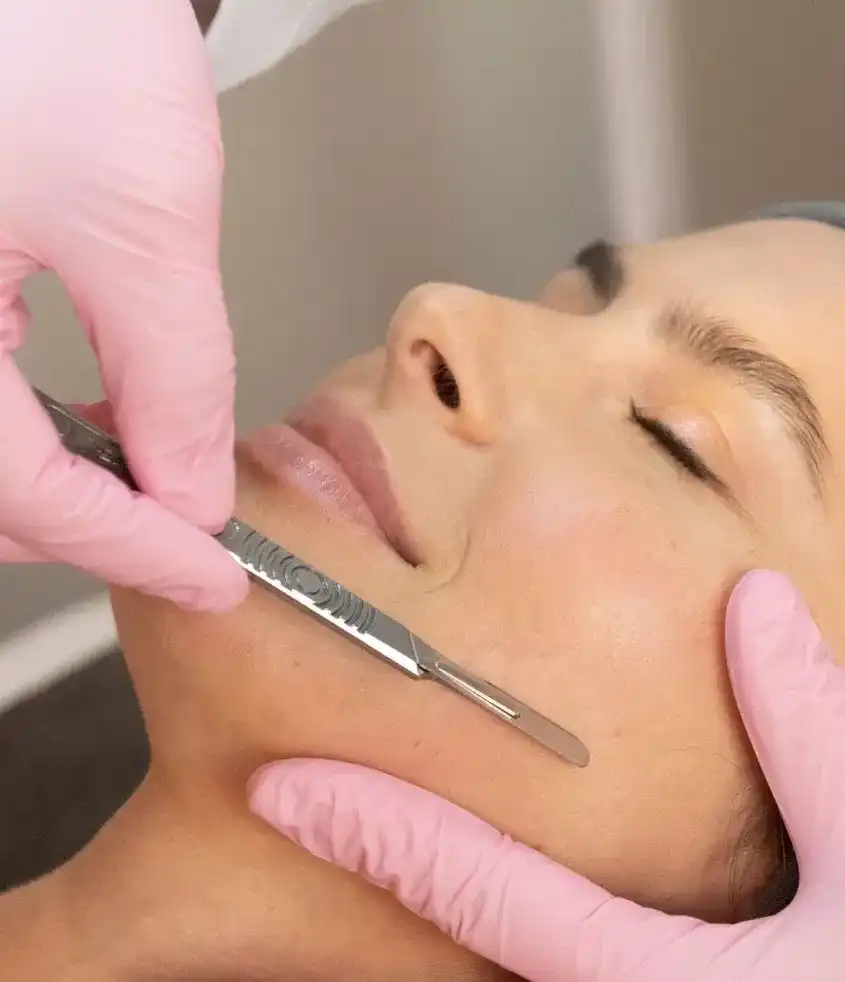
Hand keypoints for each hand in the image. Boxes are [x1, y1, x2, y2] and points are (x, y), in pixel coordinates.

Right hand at [0, 0, 245, 609]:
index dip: (128, 546)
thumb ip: (173, 376)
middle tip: (178, 537)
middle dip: (81, 525)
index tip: (209, 575)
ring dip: (46, 485)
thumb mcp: (141, 220)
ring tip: (139, 485)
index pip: (20, 492)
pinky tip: (73, 417)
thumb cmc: (51, 18)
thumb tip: (189, 489)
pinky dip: (15, 426)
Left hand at [250, 570, 844, 980]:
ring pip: (507, 980)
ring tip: (394, 845)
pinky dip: (512, 945)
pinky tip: (515, 906)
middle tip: (322, 808)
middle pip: (472, 954)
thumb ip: (815, 734)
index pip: (485, 891)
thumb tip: (760, 608)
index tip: (289, 787)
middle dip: (393, 879)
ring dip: (447, 920)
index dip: (379, 829)